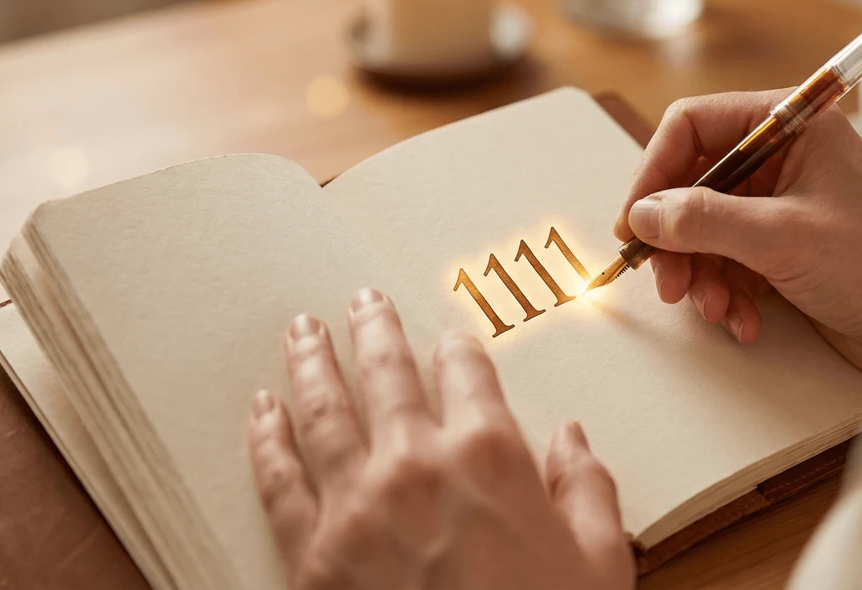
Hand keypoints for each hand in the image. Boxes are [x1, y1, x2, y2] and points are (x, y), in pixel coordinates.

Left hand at [246, 289, 633, 589]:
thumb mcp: (600, 563)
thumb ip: (589, 490)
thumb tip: (574, 440)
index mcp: (491, 455)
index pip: (467, 373)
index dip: (458, 351)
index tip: (450, 343)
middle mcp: (418, 464)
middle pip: (387, 372)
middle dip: (373, 328)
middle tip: (361, 299)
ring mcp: (357, 506)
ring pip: (323, 410)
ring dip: (311, 361)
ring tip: (303, 329)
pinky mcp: (312, 555)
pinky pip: (279, 479)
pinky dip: (266, 438)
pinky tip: (261, 410)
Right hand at [614, 90, 861, 378]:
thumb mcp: (782, 238)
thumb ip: (705, 221)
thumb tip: (643, 216)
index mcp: (792, 124)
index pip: (693, 125)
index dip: (654, 172)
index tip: (634, 224)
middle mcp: (784, 155)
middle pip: (692, 182)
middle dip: (676, 238)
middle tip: (668, 282)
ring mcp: (782, 202)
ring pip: (704, 228)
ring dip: (700, 274)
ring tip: (714, 310)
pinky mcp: (783, 246)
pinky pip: (728, 260)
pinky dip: (726, 293)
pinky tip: (742, 321)